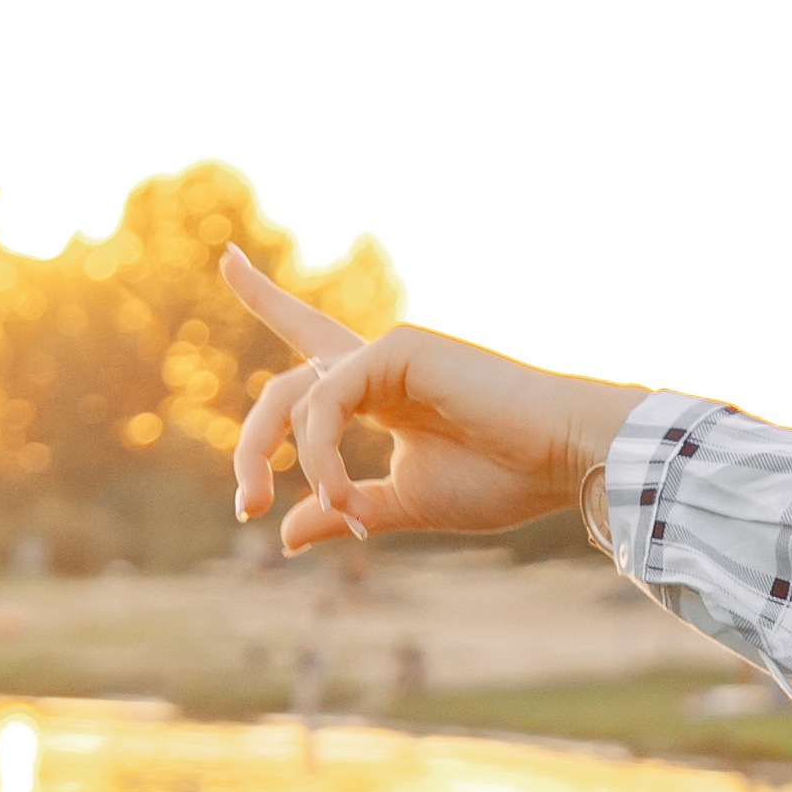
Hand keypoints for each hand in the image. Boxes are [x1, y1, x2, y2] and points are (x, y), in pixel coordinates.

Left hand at [221, 249, 651, 550]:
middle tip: (246, 507)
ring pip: (295, 397)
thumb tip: (283, 535)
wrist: (565, 459)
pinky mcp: (398, 348)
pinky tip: (343, 494)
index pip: (311, 348)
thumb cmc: (503, 480)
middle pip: (285, 393)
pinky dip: (322, 451)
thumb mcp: (407, 505)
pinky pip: (326, 402)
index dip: (267, 300)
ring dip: (280, 457)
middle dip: (251, 447)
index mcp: (381, 396)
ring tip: (318, 511)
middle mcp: (379, 367)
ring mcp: (388, 353)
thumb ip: (346, 510)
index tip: (226, 257)